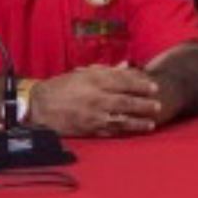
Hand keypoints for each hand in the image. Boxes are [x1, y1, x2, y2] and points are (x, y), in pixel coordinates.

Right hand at [29, 66, 162, 136]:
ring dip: (138, 122)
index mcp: (94, 81)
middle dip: (144, 104)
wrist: (40, 107)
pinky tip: (134, 131)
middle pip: (126, 101)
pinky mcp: (89, 130)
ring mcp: (93, 116)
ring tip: (152, 123)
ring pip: (121, 119)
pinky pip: (111, 131)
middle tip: (158, 105)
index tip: (154, 87)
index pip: (123, 81)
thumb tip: (126, 66)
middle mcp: (96, 98)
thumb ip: (106, 70)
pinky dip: (124, 131)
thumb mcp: (82, 73)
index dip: (141, 84)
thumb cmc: (61, 86)